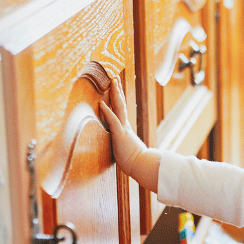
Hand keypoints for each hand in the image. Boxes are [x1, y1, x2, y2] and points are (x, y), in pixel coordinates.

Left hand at [99, 77, 159, 191]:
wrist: (141, 166)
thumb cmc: (134, 161)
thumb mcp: (124, 149)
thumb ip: (122, 144)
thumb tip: (121, 144)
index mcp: (125, 128)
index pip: (120, 109)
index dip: (117, 97)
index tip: (115, 86)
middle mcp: (125, 126)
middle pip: (121, 104)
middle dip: (117, 90)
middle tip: (115, 77)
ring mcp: (123, 129)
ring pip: (119, 108)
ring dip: (115, 94)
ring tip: (111, 82)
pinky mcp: (120, 136)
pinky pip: (113, 121)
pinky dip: (107, 112)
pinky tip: (102, 103)